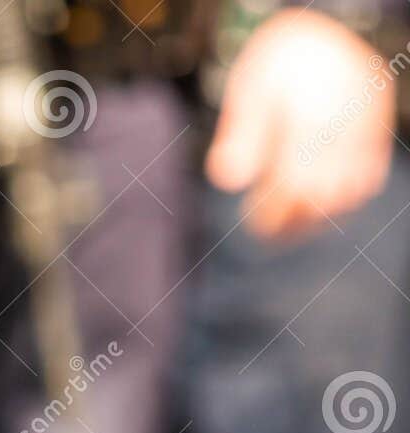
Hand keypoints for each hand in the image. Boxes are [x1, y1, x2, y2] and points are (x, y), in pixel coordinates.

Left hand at [206, 10, 393, 239]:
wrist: (319, 29)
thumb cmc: (275, 64)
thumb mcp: (248, 90)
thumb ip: (239, 134)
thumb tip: (227, 181)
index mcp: (312, 118)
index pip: (296, 185)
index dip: (275, 214)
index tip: (254, 225)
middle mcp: (347, 125)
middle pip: (325, 195)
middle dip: (295, 220)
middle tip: (267, 229)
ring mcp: (368, 127)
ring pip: (352, 191)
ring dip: (321, 214)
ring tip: (288, 222)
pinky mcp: (378, 128)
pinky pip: (370, 176)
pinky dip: (345, 197)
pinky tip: (315, 203)